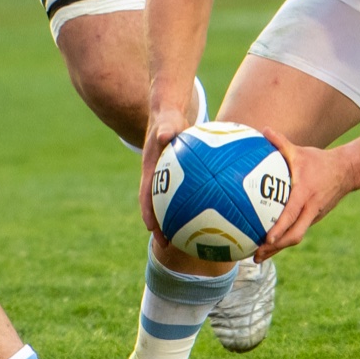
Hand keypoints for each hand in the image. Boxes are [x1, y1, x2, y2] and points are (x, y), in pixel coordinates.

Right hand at [140, 105, 191, 233]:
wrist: (169, 114)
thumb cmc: (168, 118)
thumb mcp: (165, 122)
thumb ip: (165, 129)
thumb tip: (164, 135)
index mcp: (150, 170)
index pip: (146, 195)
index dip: (147, 213)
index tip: (150, 228)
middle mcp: (158, 179)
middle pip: (157, 207)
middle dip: (160, 226)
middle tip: (167, 244)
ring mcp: (169, 181)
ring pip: (172, 205)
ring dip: (179, 222)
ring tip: (190, 240)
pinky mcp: (180, 180)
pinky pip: (189, 195)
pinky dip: (198, 206)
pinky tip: (213, 216)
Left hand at [253, 126, 350, 260]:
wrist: (347, 171)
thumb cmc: (319, 160)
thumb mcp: (300, 151)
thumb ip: (281, 143)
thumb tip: (263, 130)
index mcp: (305, 194)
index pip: (292, 214)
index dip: (280, 228)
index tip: (267, 238)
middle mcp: (311, 209)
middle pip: (294, 235)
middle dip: (275, 248)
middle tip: (256, 256)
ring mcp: (314, 216)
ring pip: (295, 237)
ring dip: (277, 249)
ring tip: (258, 257)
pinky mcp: (314, 219)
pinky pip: (298, 232)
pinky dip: (284, 241)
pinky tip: (268, 245)